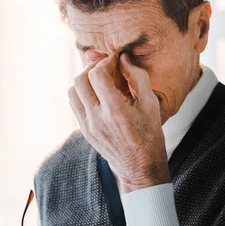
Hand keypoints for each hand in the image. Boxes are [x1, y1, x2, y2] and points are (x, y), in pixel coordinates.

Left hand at [68, 52, 171, 192]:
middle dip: (92, 68)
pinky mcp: (85, 132)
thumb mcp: (151, 104)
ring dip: (84, 81)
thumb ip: (137, 77)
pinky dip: (83, 94)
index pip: (97, 74)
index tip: (115, 61)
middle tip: (106, 68)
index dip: (105, 62)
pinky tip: (98, 96)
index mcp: (115, 111)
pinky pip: (75, 106)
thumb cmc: (150, 135)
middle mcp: (96, 119)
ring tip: (100, 81)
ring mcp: (88, 127)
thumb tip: (124, 58)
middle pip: (80, 80)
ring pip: (72, 92)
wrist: (140, 167)